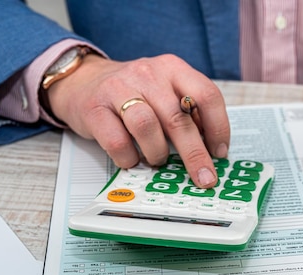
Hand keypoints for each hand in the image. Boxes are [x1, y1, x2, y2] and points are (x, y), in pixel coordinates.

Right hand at [46, 54, 229, 187]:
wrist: (82, 81)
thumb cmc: (133, 94)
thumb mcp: (166, 93)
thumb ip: (190, 114)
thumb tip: (212, 150)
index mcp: (173, 69)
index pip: (207, 95)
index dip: (218, 127)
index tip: (220, 152)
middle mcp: (148, 74)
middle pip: (179, 118)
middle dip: (195, 154)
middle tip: (204, 178)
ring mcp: (119, 89)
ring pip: (147, 126)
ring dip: (158, 153)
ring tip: (159, 160)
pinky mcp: (94, 109)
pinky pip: (117, 142)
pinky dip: (130, 158)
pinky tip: (133, 159)